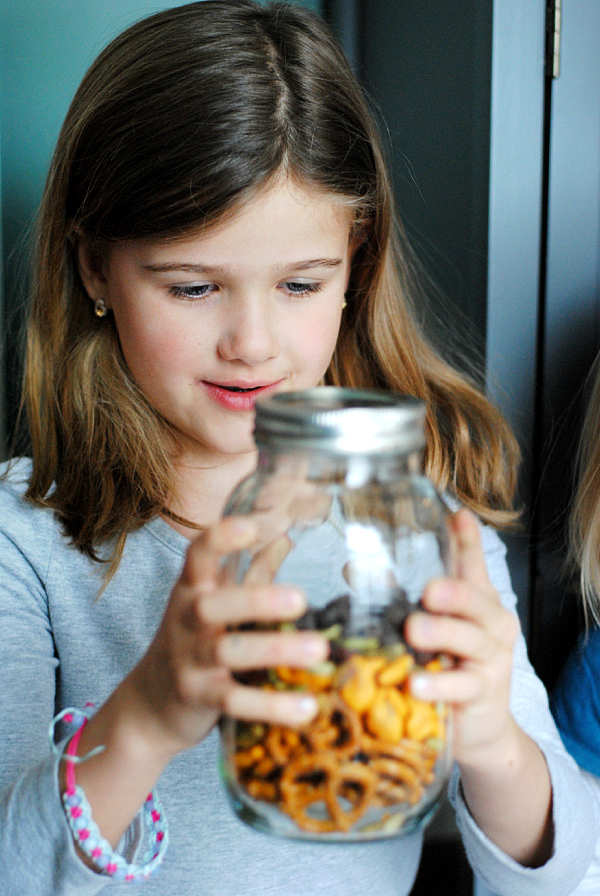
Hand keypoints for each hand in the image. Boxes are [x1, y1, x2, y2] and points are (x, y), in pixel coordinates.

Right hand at [130, 516, 326, 758]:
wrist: (151, 703)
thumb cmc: (194, 640)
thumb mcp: (216, 601)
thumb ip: (252, 571)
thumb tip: (284, 536)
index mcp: (192, 589)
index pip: (198, 555)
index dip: (221, 538)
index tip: (250, 526)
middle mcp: (185, 621)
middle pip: (213, 606)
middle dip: (255, 601)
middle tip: (301, 599)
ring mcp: (189, 661)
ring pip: (227, 652)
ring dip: (275, 649)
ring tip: (320, 651)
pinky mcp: (198, 698)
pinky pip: (234, 700)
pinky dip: (271, 705)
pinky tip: (307, 707)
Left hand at [404, 508, 519, 766]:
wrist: (479, 727)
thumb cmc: (449, 666)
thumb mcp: (433, 628)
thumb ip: (403, 598)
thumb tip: (356, 569)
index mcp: (478, 602)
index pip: (473, 565)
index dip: (467, 540)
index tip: (457, 515)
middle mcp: (491, 625)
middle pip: (477, 601)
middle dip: (454, 593)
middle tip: (429, 591)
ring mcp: (491, 660)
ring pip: (471, 641)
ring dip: (441, 635)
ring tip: (414, 631)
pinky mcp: (483, 694)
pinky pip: (462, 687)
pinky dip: (439, 684)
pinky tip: (417, 684)